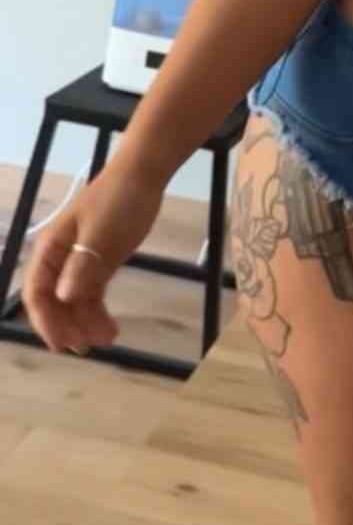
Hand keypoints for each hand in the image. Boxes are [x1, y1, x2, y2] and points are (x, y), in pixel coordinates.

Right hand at [21, 160, 165, 354]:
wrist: (143, 176)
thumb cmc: (118, 200)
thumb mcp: (101, 233)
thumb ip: (83, 265)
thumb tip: (62, 297)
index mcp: (51, 248)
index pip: (37, 292)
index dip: (45, 321)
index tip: (61, 344)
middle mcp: (60, 259)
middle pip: (53, 302)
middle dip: (66, 327)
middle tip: (87, 348)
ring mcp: (79, 262)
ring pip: (74, 302)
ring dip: (84, 323)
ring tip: (107, 340)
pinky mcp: (99, 262)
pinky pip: (91, 294)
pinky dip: (97, 312)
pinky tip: (110, 328)